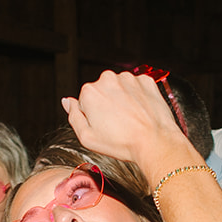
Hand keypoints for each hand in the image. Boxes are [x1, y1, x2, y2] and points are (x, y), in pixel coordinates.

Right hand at [61, 70, 190, 171]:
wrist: (154, 141)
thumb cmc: (122, 143)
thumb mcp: (87, 138)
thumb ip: (73, 116)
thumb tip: (67, 102)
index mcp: (90, 92)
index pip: (85, 101)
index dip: (92, 116)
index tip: (102, 126)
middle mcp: (108, 79)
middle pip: (102, 92)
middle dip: (106, 105)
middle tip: (116, 125)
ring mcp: (128, 78)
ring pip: (120, 88)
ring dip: (122, 100)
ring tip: (129, 120)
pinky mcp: (145, 80)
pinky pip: (136, 87)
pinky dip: (137, 97)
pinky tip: (139, 113)